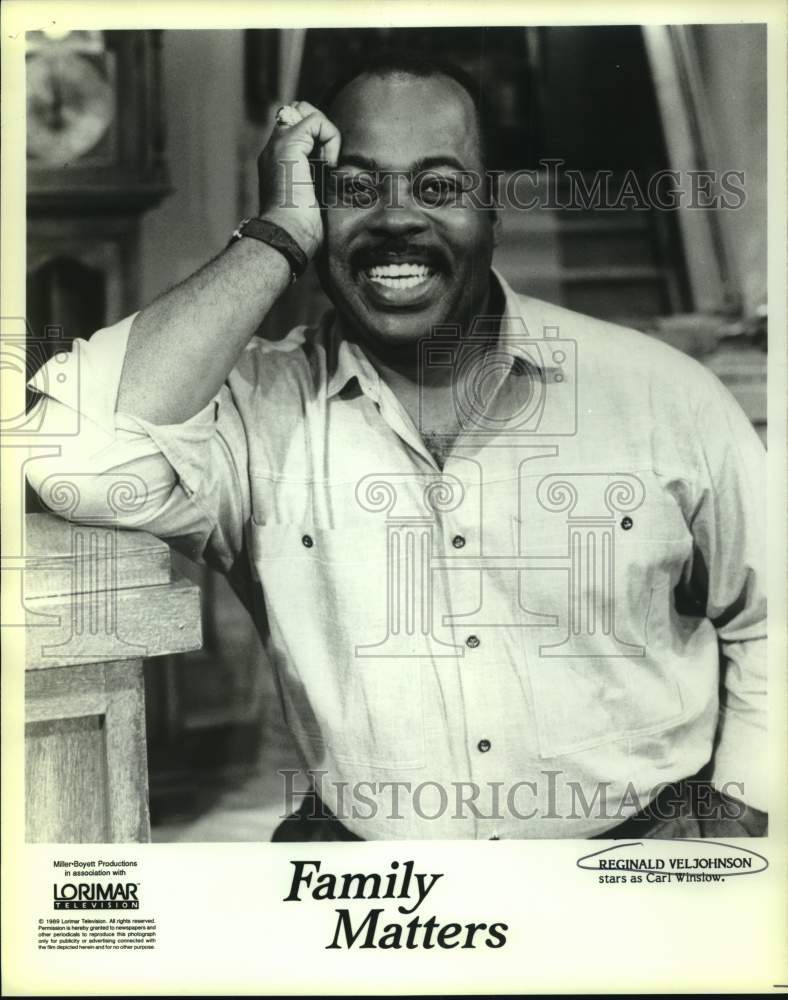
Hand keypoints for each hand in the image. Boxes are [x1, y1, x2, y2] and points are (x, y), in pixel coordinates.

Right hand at [257, 100, 340, 259]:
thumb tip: (338, 176)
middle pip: (298, 112)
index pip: (298, 130)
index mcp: (278, 163)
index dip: (318, 139)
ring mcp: (277, 144)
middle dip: (321, 129)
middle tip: (329, 163)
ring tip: (328, 165)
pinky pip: (316, 120)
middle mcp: (273, 149)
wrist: (287, 235)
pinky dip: (330, 138)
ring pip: (305, 110)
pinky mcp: (287, 143)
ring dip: (325, 133)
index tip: (328, 169)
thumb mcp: (313, 202)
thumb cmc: (301, 231)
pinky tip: (329, 165)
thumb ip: (319, 183)